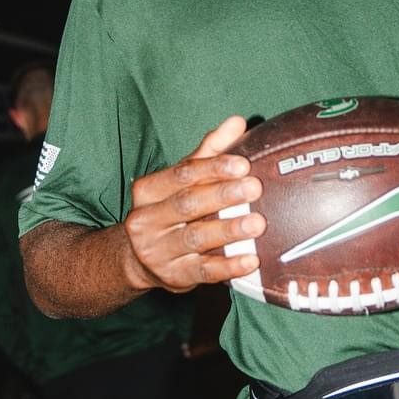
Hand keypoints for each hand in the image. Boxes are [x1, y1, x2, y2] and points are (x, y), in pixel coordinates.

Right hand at [121, 115, 265, 293]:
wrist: (141, 259)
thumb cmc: (170, 210)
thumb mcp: (182, 179)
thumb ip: (209, 151)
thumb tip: (238, 121)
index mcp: (147, 190)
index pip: (182, 174)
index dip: (213, 168)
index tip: (242, 164)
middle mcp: (146, 220)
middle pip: (188, 204)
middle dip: (223, 195)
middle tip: (254, 188)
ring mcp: (157, 251)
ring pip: (196, 238)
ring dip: (228, 230)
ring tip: (257, 224)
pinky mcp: (173, 277)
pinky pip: (204, 271)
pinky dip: (228, 266)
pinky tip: (250, 260)